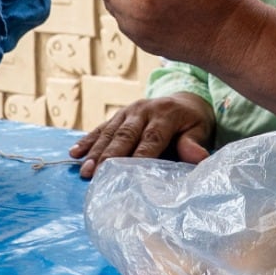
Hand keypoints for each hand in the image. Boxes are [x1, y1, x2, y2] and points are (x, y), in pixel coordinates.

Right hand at [68, 93, 212, 178]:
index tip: (127, 175)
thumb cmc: (193, 121)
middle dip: (109, 156)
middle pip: (125, 136)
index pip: (151, 139)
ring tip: (85, 170)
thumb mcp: (200, 129)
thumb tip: (198, 158)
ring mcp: (128, 111)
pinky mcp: (118, 115)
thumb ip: (194, 143)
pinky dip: (88, 140)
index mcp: (165, 115)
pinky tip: (74, 153)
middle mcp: (143, 110)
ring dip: (95, 152)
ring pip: (110, 133)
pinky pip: (101, 128)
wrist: (184, 99)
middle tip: (95, 174)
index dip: (138, 157)